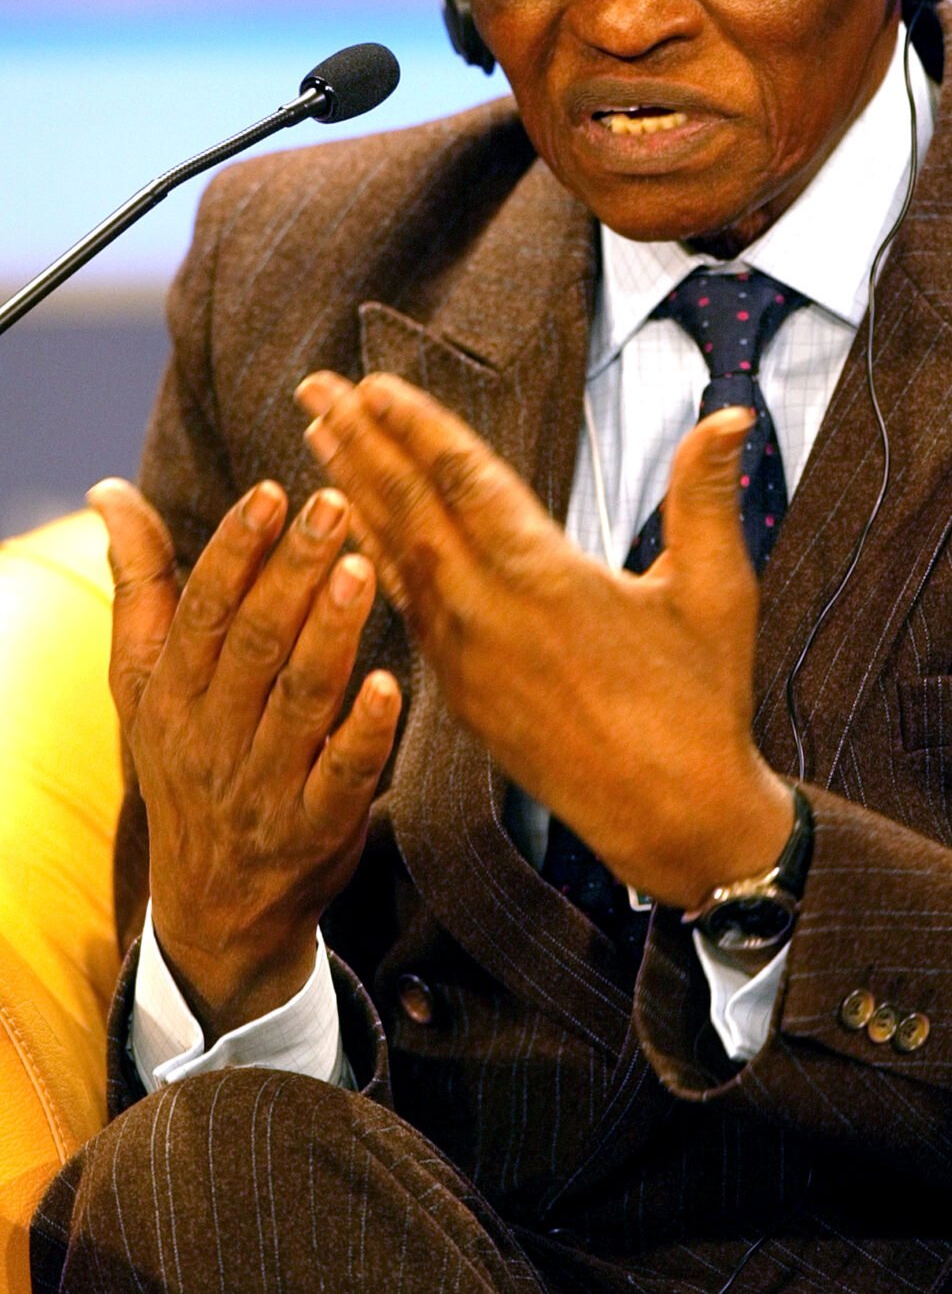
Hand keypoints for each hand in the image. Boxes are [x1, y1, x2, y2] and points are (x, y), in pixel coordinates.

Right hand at [93, 475, 401, 1039]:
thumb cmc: (187, 763)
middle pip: (255, 644)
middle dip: (294, 571)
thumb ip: (141, 585)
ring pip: (300, 699)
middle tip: (337, 507)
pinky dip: (366, 732)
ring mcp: (265, 784)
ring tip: (364, 569)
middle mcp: (213, 735)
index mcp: (172, 693)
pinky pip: (342, 776)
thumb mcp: (145, 683)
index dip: (235, 551)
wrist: (214, 909)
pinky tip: (391, 686)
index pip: (202, 611)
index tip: (271, 494)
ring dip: (333, 633)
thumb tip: (109, 492)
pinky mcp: (317, 827)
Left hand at [296, 371, 792, 909]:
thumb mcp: (717, 592)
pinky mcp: (459, 693)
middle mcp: (489, 614)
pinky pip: (403, 608)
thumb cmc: (702, 702)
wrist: (672, 819)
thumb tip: (733, 409)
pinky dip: (370, 558)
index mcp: (546, 579)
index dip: (415, 427)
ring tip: (317, 438)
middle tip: (314, 388)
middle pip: (409, 509)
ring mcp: (464, 658)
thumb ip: (706, 494)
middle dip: (359, 442)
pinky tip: (351, 530)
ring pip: (394, 557)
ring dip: (353, 492)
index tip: (371, 384)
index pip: (464, 482)